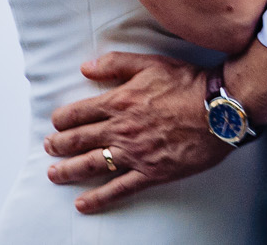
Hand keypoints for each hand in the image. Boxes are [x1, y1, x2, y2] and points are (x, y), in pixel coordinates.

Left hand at [43, 52, 226, 213]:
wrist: (218, 110)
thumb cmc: (187, 84)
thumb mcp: (150, 63)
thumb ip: (115, 64)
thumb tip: (85, 67)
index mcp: (119, 102)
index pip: (79, 113)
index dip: (62, 119)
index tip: (56, 123)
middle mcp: (121, 130)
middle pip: (80, 140)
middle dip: (59, 145)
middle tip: (48, 148)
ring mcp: (134, 154)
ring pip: (92, 165)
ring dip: (68, 170)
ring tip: (54, 174)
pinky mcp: (150, 172)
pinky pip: (118, 189)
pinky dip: (98, 198)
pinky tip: (83, 203)